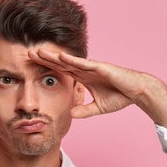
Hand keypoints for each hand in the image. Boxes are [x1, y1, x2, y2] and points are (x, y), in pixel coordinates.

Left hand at [28, 49, 151, 117]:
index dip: (48, 67)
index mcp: (84, 77)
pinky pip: (84, 63)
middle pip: (61, 63)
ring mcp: (92, 67)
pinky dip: (72, 60)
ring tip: (39, 51)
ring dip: (54, 56)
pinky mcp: (101, 68)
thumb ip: (85, 110)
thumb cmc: (121, 96)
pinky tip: (60, 56)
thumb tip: (71, 115)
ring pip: (69, 61)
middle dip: (45, 59)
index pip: (62, 70)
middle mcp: (86, 70)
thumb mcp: (99, 107)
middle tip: (28, 54)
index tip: (33, 65)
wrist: (138, 92)